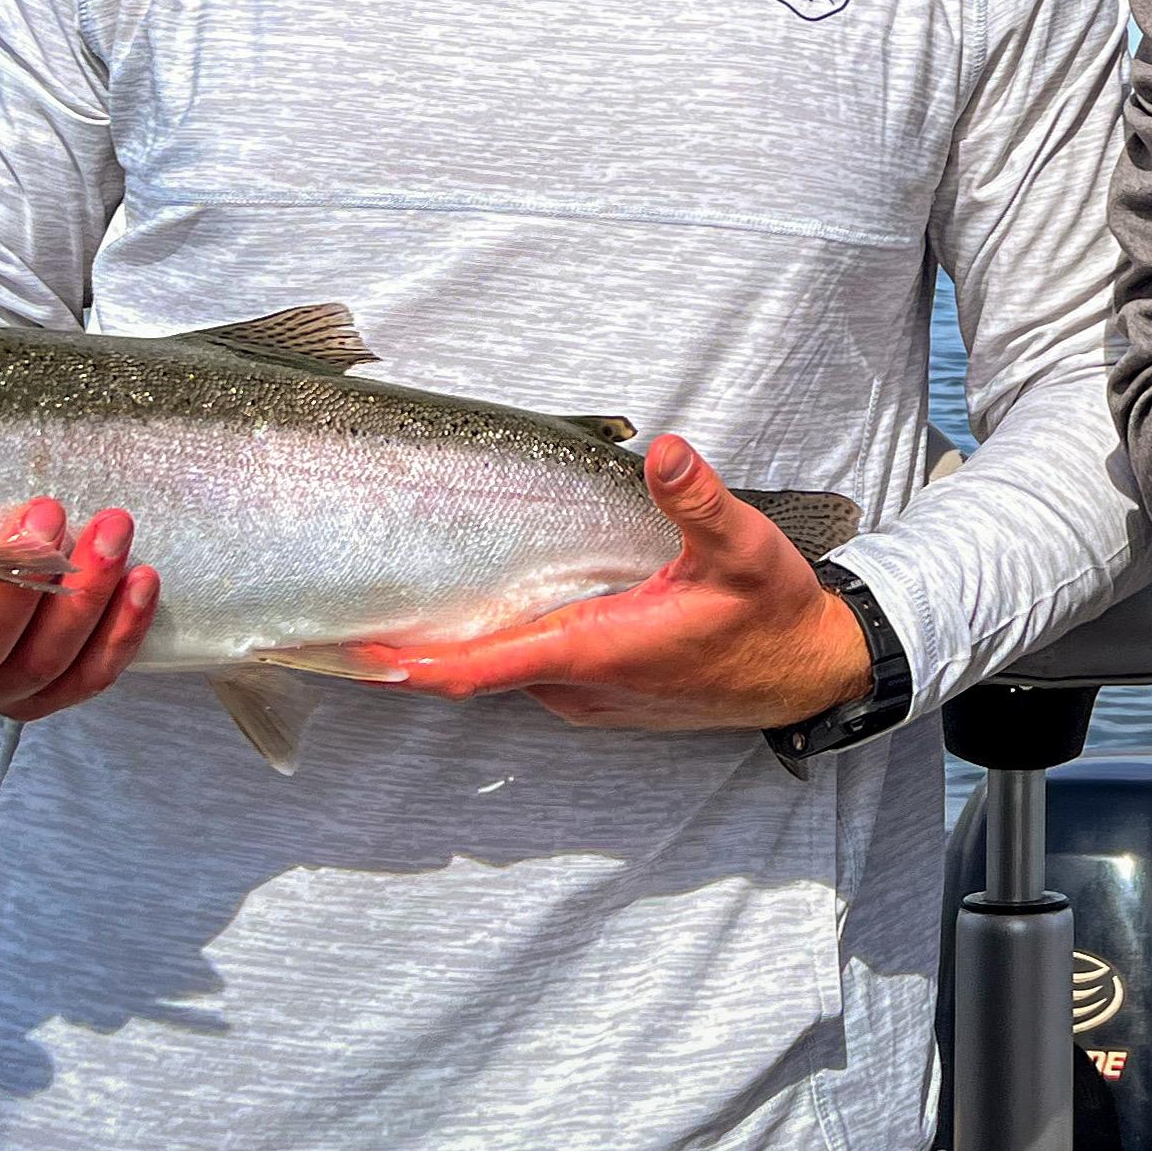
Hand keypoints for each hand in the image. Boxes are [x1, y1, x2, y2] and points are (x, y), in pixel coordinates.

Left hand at [344, 437, 875, 730]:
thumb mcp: (743, 549)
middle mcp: (580, 686)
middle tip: (343, 616)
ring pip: (500, 673)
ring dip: (453, 648)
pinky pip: (529, 675)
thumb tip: (662, 451)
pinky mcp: (603, 699)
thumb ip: (698, 501)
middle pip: (472, 671)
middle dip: (410, 649)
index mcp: (597, 650)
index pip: (481, 666)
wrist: (808, 676)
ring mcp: (590, 700)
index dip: (412, 663)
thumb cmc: (772, 616)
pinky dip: (494, 651)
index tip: (353, 654)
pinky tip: (489, 611)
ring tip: (400, 605)